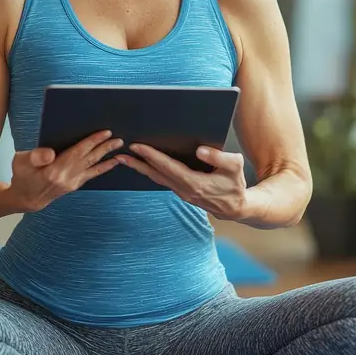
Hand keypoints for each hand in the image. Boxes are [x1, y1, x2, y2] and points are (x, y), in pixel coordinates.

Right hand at [9, 131, 122, 212]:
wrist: (26, 198)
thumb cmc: (22, 176)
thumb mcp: (21, 162)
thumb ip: (35, 157)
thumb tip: (50, 154)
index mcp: (53, 170)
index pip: (77, 152)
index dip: (92, 141)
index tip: (105, 132)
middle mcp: (66, 178)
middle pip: (89, 159)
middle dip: (105, 148)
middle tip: (119, 138)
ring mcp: (72, 183)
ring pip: (93, 167)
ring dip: (107, 157)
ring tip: (119, 148)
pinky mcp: (74, 185)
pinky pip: (92, 175)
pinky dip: (103, 168)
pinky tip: (112, 162)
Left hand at [116, 144, 247, 220]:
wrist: (235, 207)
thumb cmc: (235, 185)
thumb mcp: (235, 167)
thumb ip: (218, 158)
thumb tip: (200, 150)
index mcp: (194, 183)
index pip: (168, 167)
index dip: (152, 156)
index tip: (138, 147)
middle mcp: (184, 189)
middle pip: (156, 174)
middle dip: (137, 163)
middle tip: (120, 153)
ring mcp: (181, 192)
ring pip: (156, 178)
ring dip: (140, 168)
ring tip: (124, 158)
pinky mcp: (181, 191)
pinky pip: (162, 180)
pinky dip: (150, 171)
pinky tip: (143, 164)